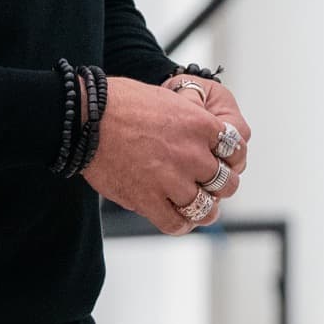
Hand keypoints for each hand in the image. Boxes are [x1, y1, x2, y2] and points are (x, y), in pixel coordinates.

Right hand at [83, 76, 244, 233]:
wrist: (86, 116)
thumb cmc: (121, 102)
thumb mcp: (169, 98)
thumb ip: (190, 120)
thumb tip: (200, 137)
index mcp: (201, 125)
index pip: (236, 150)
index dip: (232, 159)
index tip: (223, 163)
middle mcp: (192, 154)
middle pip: (227, 182)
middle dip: (219, 186)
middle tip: (209, 186)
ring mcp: (172, 180)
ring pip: (206, 208)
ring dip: (203, 209)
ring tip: (197, 207)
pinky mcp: (148, 200)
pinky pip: (176, 223)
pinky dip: (180, 224)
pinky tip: (176, 218)